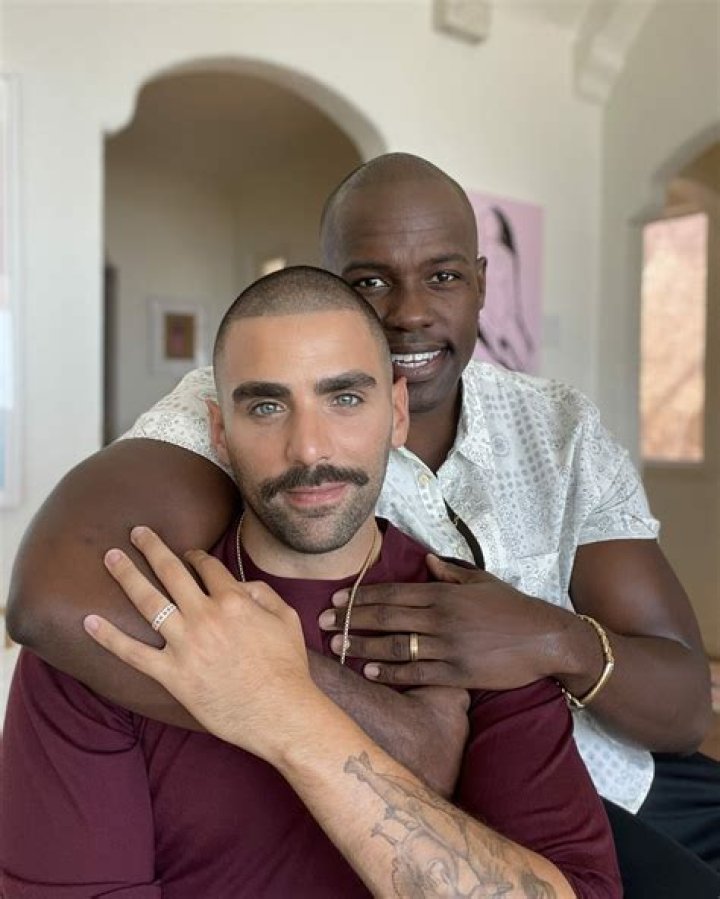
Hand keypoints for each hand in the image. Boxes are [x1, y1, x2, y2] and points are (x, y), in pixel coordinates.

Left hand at [84, 526, 315, 761]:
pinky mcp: (172, 674)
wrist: (279, 712)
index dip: (195, 556)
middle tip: (136, 532)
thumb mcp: (287, 619)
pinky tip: (89, 621)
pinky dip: (109, 637)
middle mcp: (205, 616)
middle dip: (151, 547)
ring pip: (148, 602)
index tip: (187, 554)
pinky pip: (133, 653)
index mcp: (234, 601)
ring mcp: (185, 644)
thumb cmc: (286, 668)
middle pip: (171, 571)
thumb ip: (264, 594)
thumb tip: (242, 585)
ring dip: (126, 575)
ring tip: (110, 557)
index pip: (207, 567)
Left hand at [319, 554, 572, 688]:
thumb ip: (451, 573)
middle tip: (323, 624)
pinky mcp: (457, 673)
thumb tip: (427, 562)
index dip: (361, 597)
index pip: (393, 593)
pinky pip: (417, 672)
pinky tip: (370, 672)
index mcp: (444, 593)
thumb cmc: (514, 608)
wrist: (546, 639)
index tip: (336, 601)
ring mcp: (448, 646)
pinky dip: (392, 672)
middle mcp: (441, 617)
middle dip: (351, 620)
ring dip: (363, 646)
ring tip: (338, 648)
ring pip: (396, 644)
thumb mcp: (482, 582)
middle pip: (386, 616)